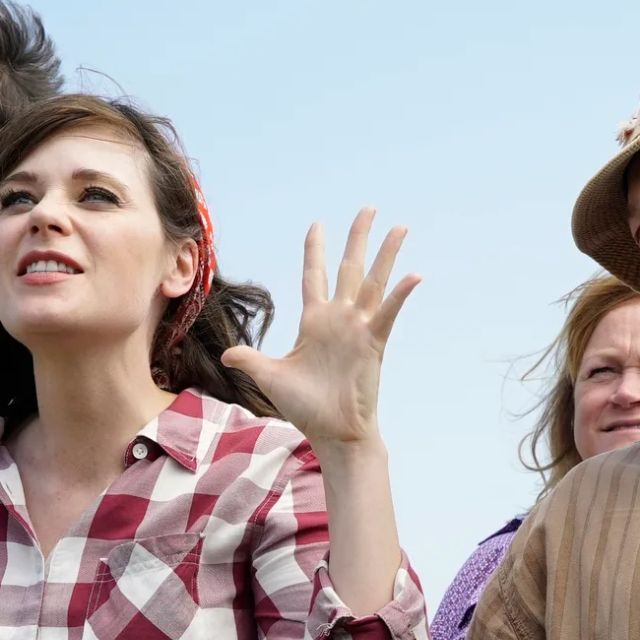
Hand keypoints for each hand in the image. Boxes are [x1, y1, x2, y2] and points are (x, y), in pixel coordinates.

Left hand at [220, 209, 417, 451]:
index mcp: (314, 321)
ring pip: (375, 281)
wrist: (331, 432)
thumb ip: (250, 359)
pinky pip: (388, 313)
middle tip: (368, 208)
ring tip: (400, 226)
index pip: (315, 275)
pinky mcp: (374, 343)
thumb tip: (226, 353)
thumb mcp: (269, 377)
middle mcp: (339, 319)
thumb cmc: (305, 407)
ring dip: (387, 254)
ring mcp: (359, 329)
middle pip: (351, 267)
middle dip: (358, 237)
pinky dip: (400, 294)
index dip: (315, 250)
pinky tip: (413, 274)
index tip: (317, 224)